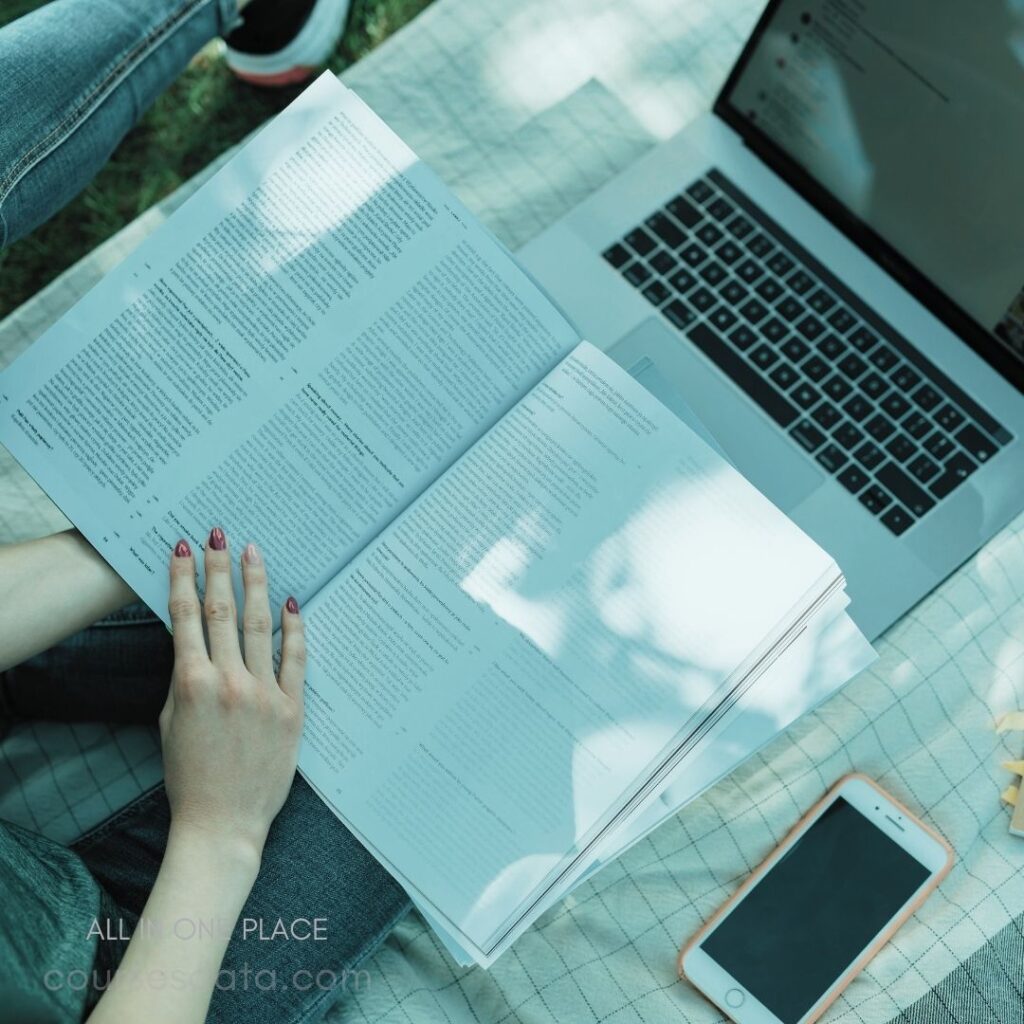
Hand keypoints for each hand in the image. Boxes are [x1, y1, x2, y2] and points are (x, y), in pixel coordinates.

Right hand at [160, 527, 304, 861]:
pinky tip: (292, 602)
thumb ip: (185, 678)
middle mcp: (229, 681)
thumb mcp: (171, 723)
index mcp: (192, 683)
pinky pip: (296, 658)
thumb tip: (196, 641)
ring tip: (252, 552)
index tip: (182, 548)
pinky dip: (294, 628)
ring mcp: (264, 693)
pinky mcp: (292, 708)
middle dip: (218, 567)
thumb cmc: (190, 776)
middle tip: (217, 533)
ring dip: (255, 584)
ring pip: (260, 625)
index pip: (187, 617)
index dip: (183, 578)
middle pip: (223, 611)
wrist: (222, 823)